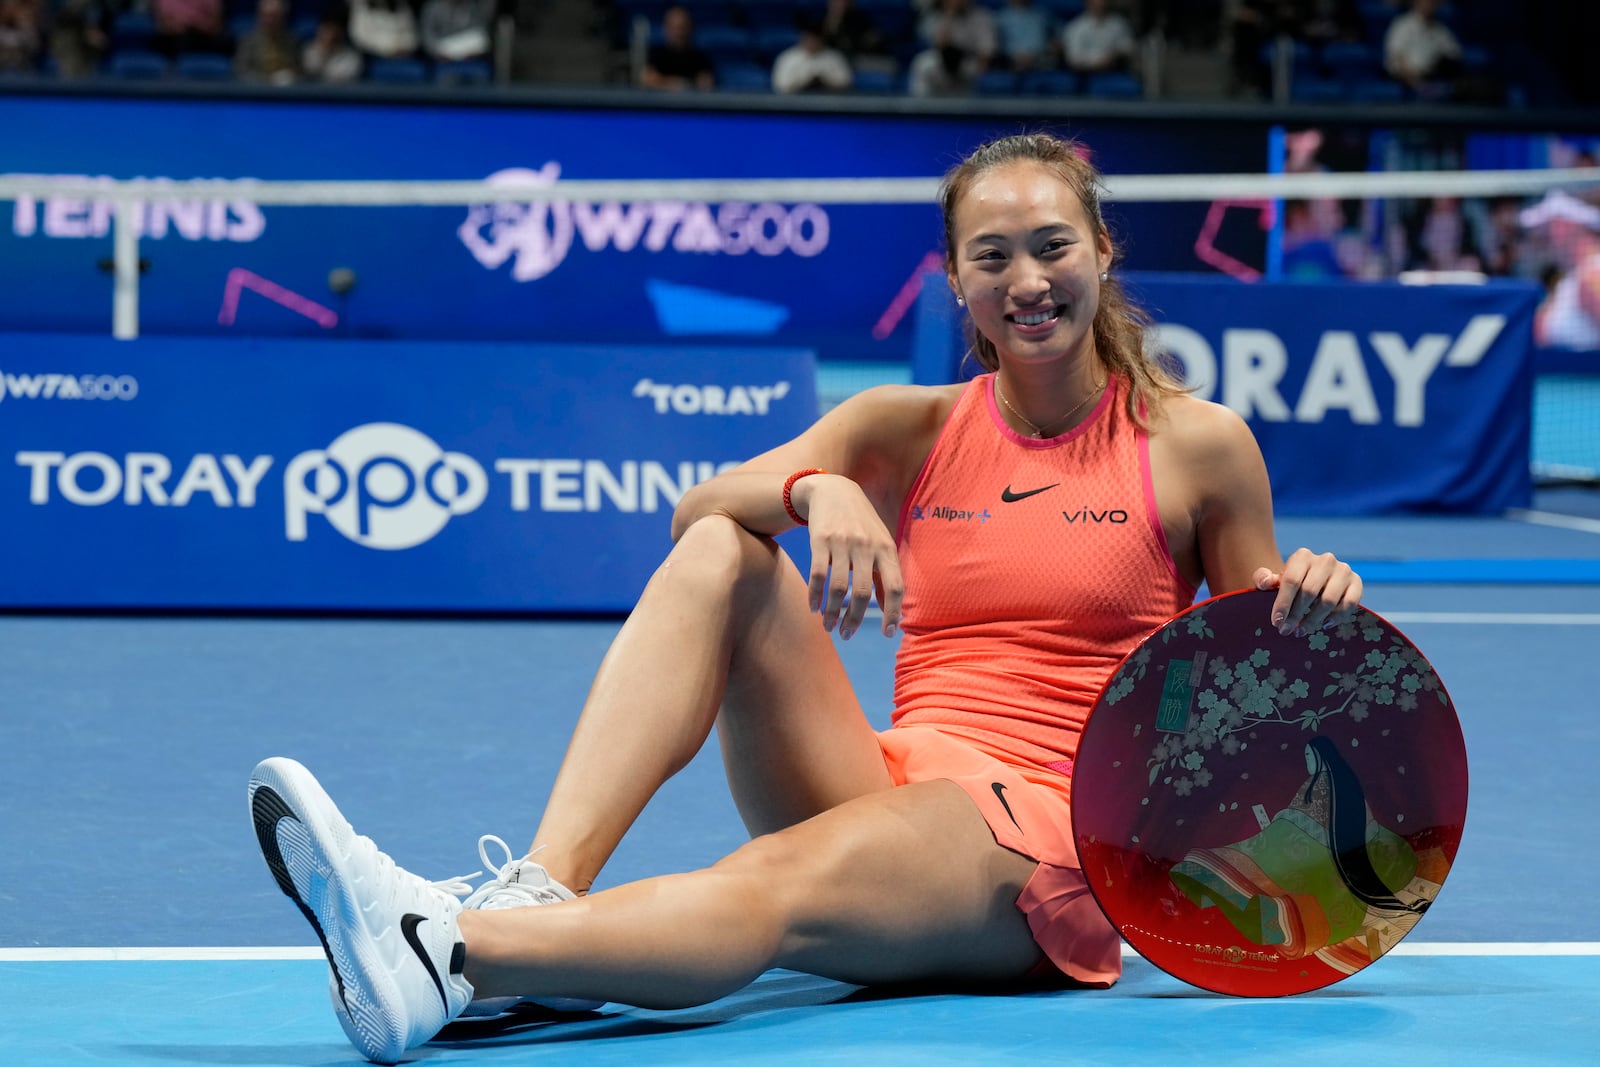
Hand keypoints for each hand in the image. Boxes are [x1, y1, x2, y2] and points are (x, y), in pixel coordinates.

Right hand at [794, 474, 904, 639]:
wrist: (834, 490)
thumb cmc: (862, 523)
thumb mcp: (880, 544)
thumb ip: (885, 574)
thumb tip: (890, 609)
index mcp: (886, 549)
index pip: (896, 586)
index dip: (893, 612)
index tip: (889, 634)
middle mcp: (866, 546)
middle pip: (863, 593)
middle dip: (855, 619)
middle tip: (847, 635)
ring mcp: (843, 543)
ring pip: (838, 587)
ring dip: (832, 612)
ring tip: (829, 627)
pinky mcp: (820, 540)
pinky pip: (817, 574)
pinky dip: (815, 595)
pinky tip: (814, 608)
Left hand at [1252, 548, 1362, 636]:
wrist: (1316, 579)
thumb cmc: (1291, 582)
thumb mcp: (1275, 579)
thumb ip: (1263, 578)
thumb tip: (1264, 582)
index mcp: (1302, 556)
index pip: (1291, 581)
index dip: (1283, 603)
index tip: (1276, 622)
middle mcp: (1325, 560)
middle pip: (1309, 592)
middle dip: (1296, 615)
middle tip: (1287, 631)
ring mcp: (1343, 570)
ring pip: (1328, 600)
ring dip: (1314, 620)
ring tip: (1302, 631)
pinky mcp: (1357, 582)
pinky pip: (1349, 604)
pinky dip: (1336, 617)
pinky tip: (1324, 625)